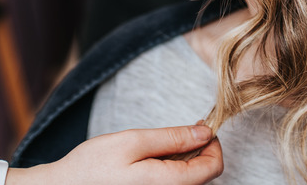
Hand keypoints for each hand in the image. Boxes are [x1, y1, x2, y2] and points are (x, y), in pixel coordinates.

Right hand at [6, 125, 222, 184]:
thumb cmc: (92, 166)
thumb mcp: (133, 142)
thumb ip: (173, 138)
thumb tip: (205, 133)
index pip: (213, 168)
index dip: (213, 144)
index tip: (201, 127)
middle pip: (204, 175)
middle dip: (200, 151)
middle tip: (184, 132)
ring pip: (190, 181)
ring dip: (186, 160)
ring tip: (164, 146)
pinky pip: (173, 184)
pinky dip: (173, 169)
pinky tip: (155, 160)